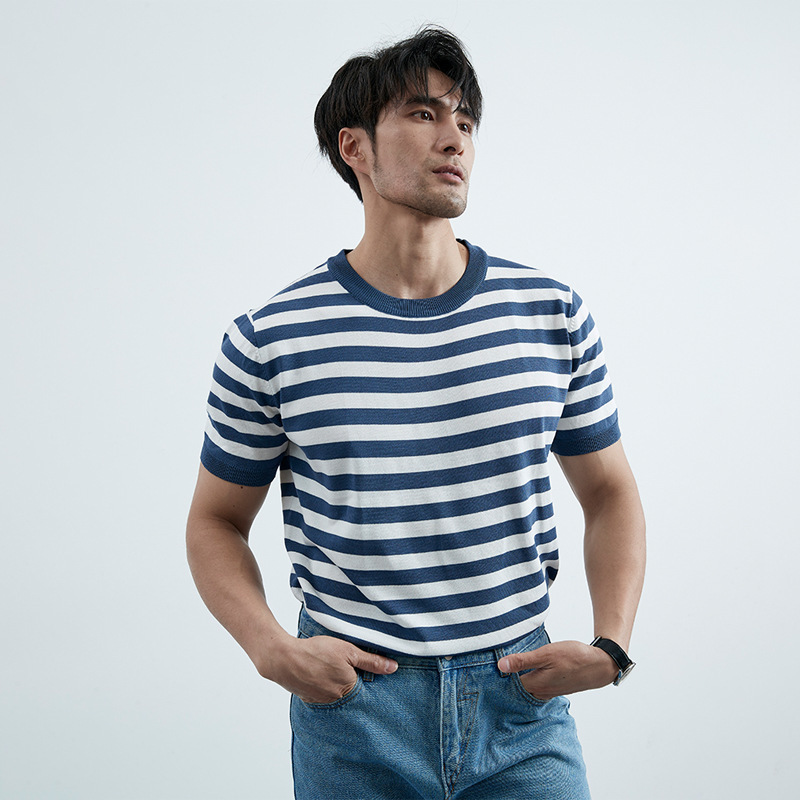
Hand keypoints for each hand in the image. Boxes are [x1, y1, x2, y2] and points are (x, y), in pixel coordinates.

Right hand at [261, 633, 397, 703]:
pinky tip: (321, 675)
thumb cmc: (316, 652)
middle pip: (352, 693)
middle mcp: (336, 700)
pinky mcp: (310, 699)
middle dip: (353, 683)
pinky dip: (324, 686)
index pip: (366, 689)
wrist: (284, 659)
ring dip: (337, 685)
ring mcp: (322, 702)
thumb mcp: (348, 651)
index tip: (367, 674)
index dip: (367, 679)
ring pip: (337, 695)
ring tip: (332, 670)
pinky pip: (323, 695)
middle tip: (345, 669)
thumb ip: (371, 661)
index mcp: (349, 689)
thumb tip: (393, 668)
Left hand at [497, 640, 618, 701]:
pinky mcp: (555, 688)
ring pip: (527, 688)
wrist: (599, 665)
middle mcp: (540, 692)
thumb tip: (500, 666)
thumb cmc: (574, 657)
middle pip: (517, 688)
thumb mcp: (546, 654)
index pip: (509, 684)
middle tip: (493, 668)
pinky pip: (537, 686)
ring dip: (518, 679)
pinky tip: (528, 670)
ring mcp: (549, 691)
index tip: (487, 667)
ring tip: (507, 668)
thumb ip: (523, 661)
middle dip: (506, 680)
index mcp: (535, 684)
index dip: (498, 675)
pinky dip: (530, 680)